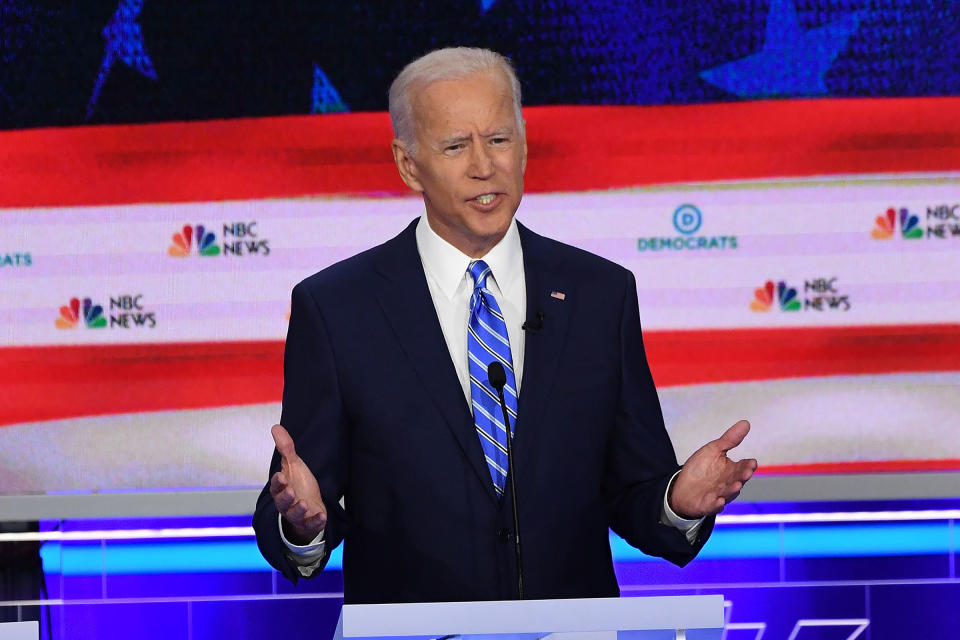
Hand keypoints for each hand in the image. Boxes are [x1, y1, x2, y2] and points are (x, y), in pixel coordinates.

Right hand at [270, 424, 326, 544]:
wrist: (308, 505)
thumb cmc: (298, 483)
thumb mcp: (293, 465)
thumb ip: (286, 448)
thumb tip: (275, 427)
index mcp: (281, 488)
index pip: (276, 486)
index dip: (278, 482)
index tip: (282, 476)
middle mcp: (286, 503)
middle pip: (282, 503)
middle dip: (286, 498)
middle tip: (291, 492)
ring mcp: (297, 514)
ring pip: (294, 515)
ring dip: (299, 510)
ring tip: (304, 504)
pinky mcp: (309, 522)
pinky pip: (311, 525)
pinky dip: (315, 522)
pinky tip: (322, 516)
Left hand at [669, 420, 757, 517]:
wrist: (683, 487)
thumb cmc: (701, 468)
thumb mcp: (714, 450)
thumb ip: (729, 439)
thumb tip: (746, 423)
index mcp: (731, 470)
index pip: (743, 467)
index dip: (748, 465)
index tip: (751, 462)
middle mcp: (728, 483)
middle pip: (738, 480)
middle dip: (742, 477)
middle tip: (746, 473)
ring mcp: (719, 495)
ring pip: (729, 493)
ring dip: (732, 490)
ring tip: (736, 485)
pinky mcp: (708, 505)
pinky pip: (714, 506)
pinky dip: (717, 504)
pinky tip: (719, 501)